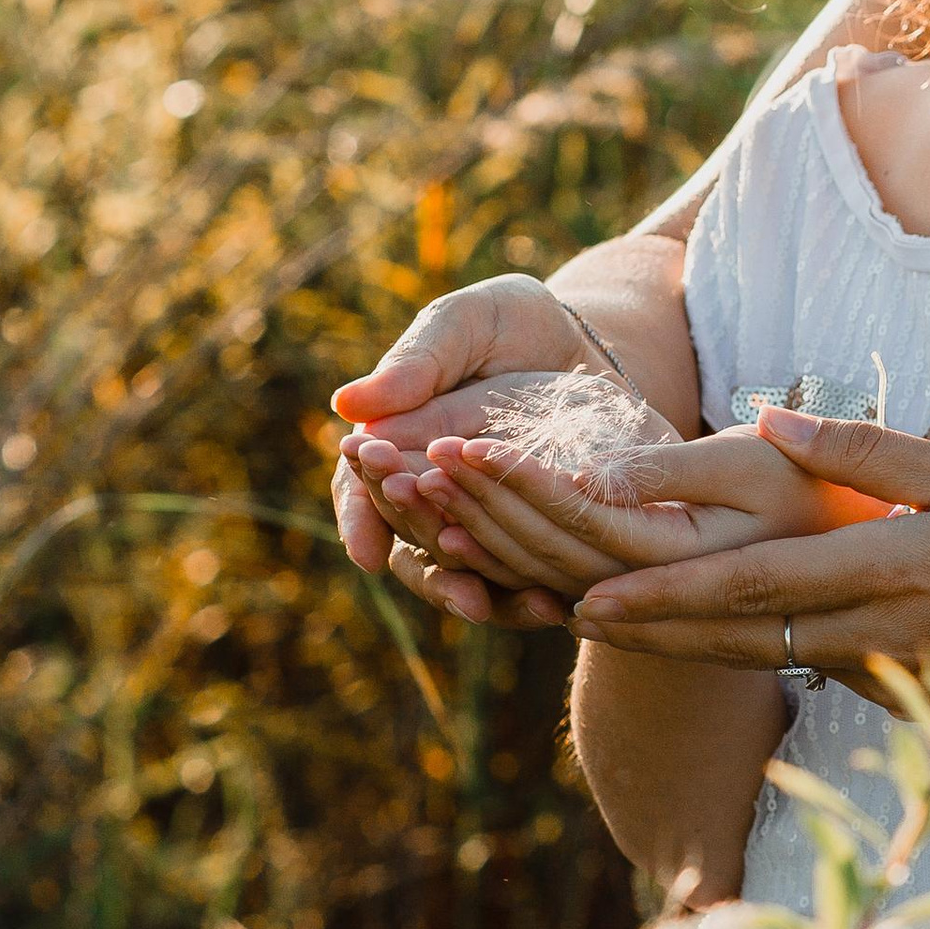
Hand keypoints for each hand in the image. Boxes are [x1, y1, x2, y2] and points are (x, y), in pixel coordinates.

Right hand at [330, 274, 644, 627]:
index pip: (364, 490)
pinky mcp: (528, 536)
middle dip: (428, 560)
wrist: (583, 342)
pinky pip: (517, 578)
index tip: (376, 525)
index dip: (365, 510)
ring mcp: (476, 520)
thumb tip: (347, 404)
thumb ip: (418, 362)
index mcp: (394, 445)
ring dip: (471, 592)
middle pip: (410, 542)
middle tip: (451, 563)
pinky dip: (524, 595)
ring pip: (461, 572)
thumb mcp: (467, 324)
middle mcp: (427, 494)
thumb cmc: (510, 322)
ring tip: (485, 606)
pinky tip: (550, 605)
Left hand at [406, 424, 813, 603]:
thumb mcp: (750, 462)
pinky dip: (492, 560)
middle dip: (469, 505)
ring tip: (410, 487)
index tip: (460, 441)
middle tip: (407, 465)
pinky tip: (443, 536)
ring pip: (534, 575)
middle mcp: (649, 594)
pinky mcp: (632, 602)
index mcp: (678, 556)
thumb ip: (668, 471)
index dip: (515, 479)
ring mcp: (638, 606)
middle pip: (541, 552)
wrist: (850, 556)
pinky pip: (547, 587)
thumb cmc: (812, 490)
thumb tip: (588, 478)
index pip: (579, 516)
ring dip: (467, 533)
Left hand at [565, 409, 929, 748]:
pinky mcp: (888, 684)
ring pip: (755, 657)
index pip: (756, 586)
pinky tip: (690, 630)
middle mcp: (872, 635)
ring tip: (603, 622)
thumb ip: (870, 451)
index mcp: (889, 572)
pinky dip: (731, 649)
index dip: (668, 591)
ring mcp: (878, 671)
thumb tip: (769, 418)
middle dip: (648, 626)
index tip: (595, 588)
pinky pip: (793, 664)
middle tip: (568, 612)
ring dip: (676, 642)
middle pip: (735, 635)